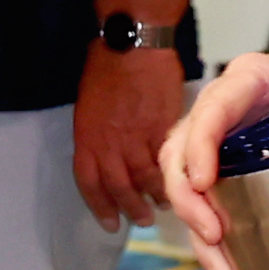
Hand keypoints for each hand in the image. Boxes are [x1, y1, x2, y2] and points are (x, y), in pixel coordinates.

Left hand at [74, 42, 174, 229]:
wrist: (132, 45)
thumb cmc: (104, 67)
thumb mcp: (88, 105)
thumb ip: (96, 134)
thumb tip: (106, 155)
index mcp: (88, 137)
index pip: (89, 182)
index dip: (99, 206)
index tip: (110, 224)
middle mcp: (110, 143)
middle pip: (119, 186)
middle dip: (130, 207)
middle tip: (141, 221)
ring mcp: (138, 136)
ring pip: (146, 177)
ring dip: (155, 195)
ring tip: (163, 205)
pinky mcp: (163, 127)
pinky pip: (168, 159)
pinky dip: (174, 174)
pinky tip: (181, 181)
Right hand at [158, 44, 268, 269]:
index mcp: (251, 79)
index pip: (211, 108)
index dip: (198, 145)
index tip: (204, 183)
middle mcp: (224, 104)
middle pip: (181, 149)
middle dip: (188, 198)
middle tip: (215, 235)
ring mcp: (219, 135)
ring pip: (182, 178)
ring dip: (193, 226)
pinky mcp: (223, 162)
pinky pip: (201, 195)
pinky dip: (206, 232)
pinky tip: (227, 265)